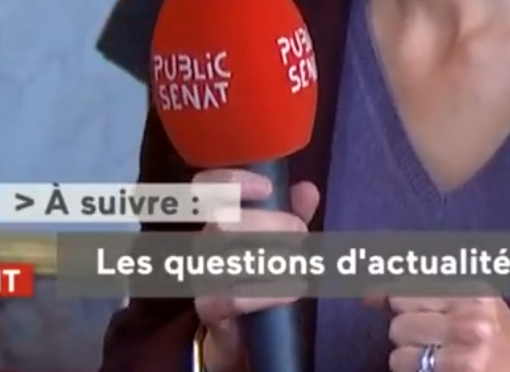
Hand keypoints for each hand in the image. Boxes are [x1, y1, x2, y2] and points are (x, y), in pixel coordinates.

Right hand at [191, 169, 319, 371]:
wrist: (241, 329)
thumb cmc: (259, 273)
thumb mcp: (281, 240)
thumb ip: (293, 214)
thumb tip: (307, 190)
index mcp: (219, 216)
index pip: (209, 186)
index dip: (234, 180)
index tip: (267, 188)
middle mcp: (204, 242)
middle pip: (225, 221)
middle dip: (273, 225)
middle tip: (300, 236)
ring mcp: (202, 275)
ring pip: (231, 258)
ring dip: (275, 260)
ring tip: (299, 266)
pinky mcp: (209, 308)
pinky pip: (235, 296)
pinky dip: (271, 291)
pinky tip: (292, 289)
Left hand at [385, 295, 509, 371]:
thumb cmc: (504, 338)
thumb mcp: (474, 304)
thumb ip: (424, 294)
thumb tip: (366, 294)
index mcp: (472, 294)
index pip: (405, 292)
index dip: (394, 303)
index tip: (386, 305)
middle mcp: (468, 323)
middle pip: (398, 325)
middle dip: (407, 335)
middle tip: (430, 341)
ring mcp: (463, 359)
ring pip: (399, 358)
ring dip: (410, 362)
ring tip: (436, 362)